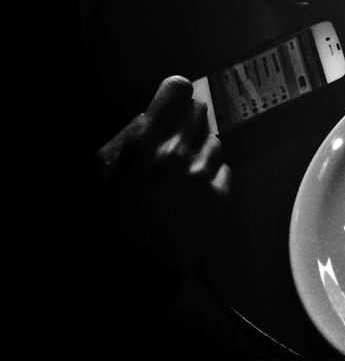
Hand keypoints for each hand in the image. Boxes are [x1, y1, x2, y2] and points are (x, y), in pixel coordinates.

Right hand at [95, 74, 231, 268]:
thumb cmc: (107, 219)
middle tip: (177, 140)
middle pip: (199, 112)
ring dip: (201, 151)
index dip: (176, 94)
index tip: (175, 100)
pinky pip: (224, 170)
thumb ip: (129, 133)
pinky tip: (192, 192)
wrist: (127, 271)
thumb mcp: (102, 168)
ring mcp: (199, 177)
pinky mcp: (218, 199)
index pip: (177, 89)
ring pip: (215, 141)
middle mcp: (175, 153)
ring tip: (183, 172)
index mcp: (144, 142)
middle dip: (188, 122)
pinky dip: (212, 177)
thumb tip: (154, 112)